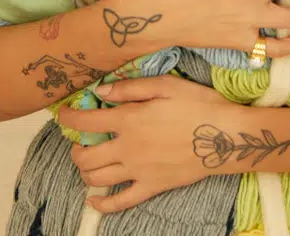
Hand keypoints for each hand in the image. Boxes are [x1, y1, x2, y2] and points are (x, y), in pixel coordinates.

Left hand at [60, 76, 249, 211]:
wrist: (225, 137)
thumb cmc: (198, 104)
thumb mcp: (165, 85)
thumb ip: (130, 88)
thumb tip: (101, 91)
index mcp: (128, 120)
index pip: (86, 121)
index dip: (68, 117)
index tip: (64, 114)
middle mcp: (127, 148)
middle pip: (85, 155)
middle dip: (74, 147)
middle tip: (78, 140)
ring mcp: (138, 171)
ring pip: (97, 178)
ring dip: (84, 170)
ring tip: (87, 161)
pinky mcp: (152, 187)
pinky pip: (120, 201)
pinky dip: (102, 204)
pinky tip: (93, 201)